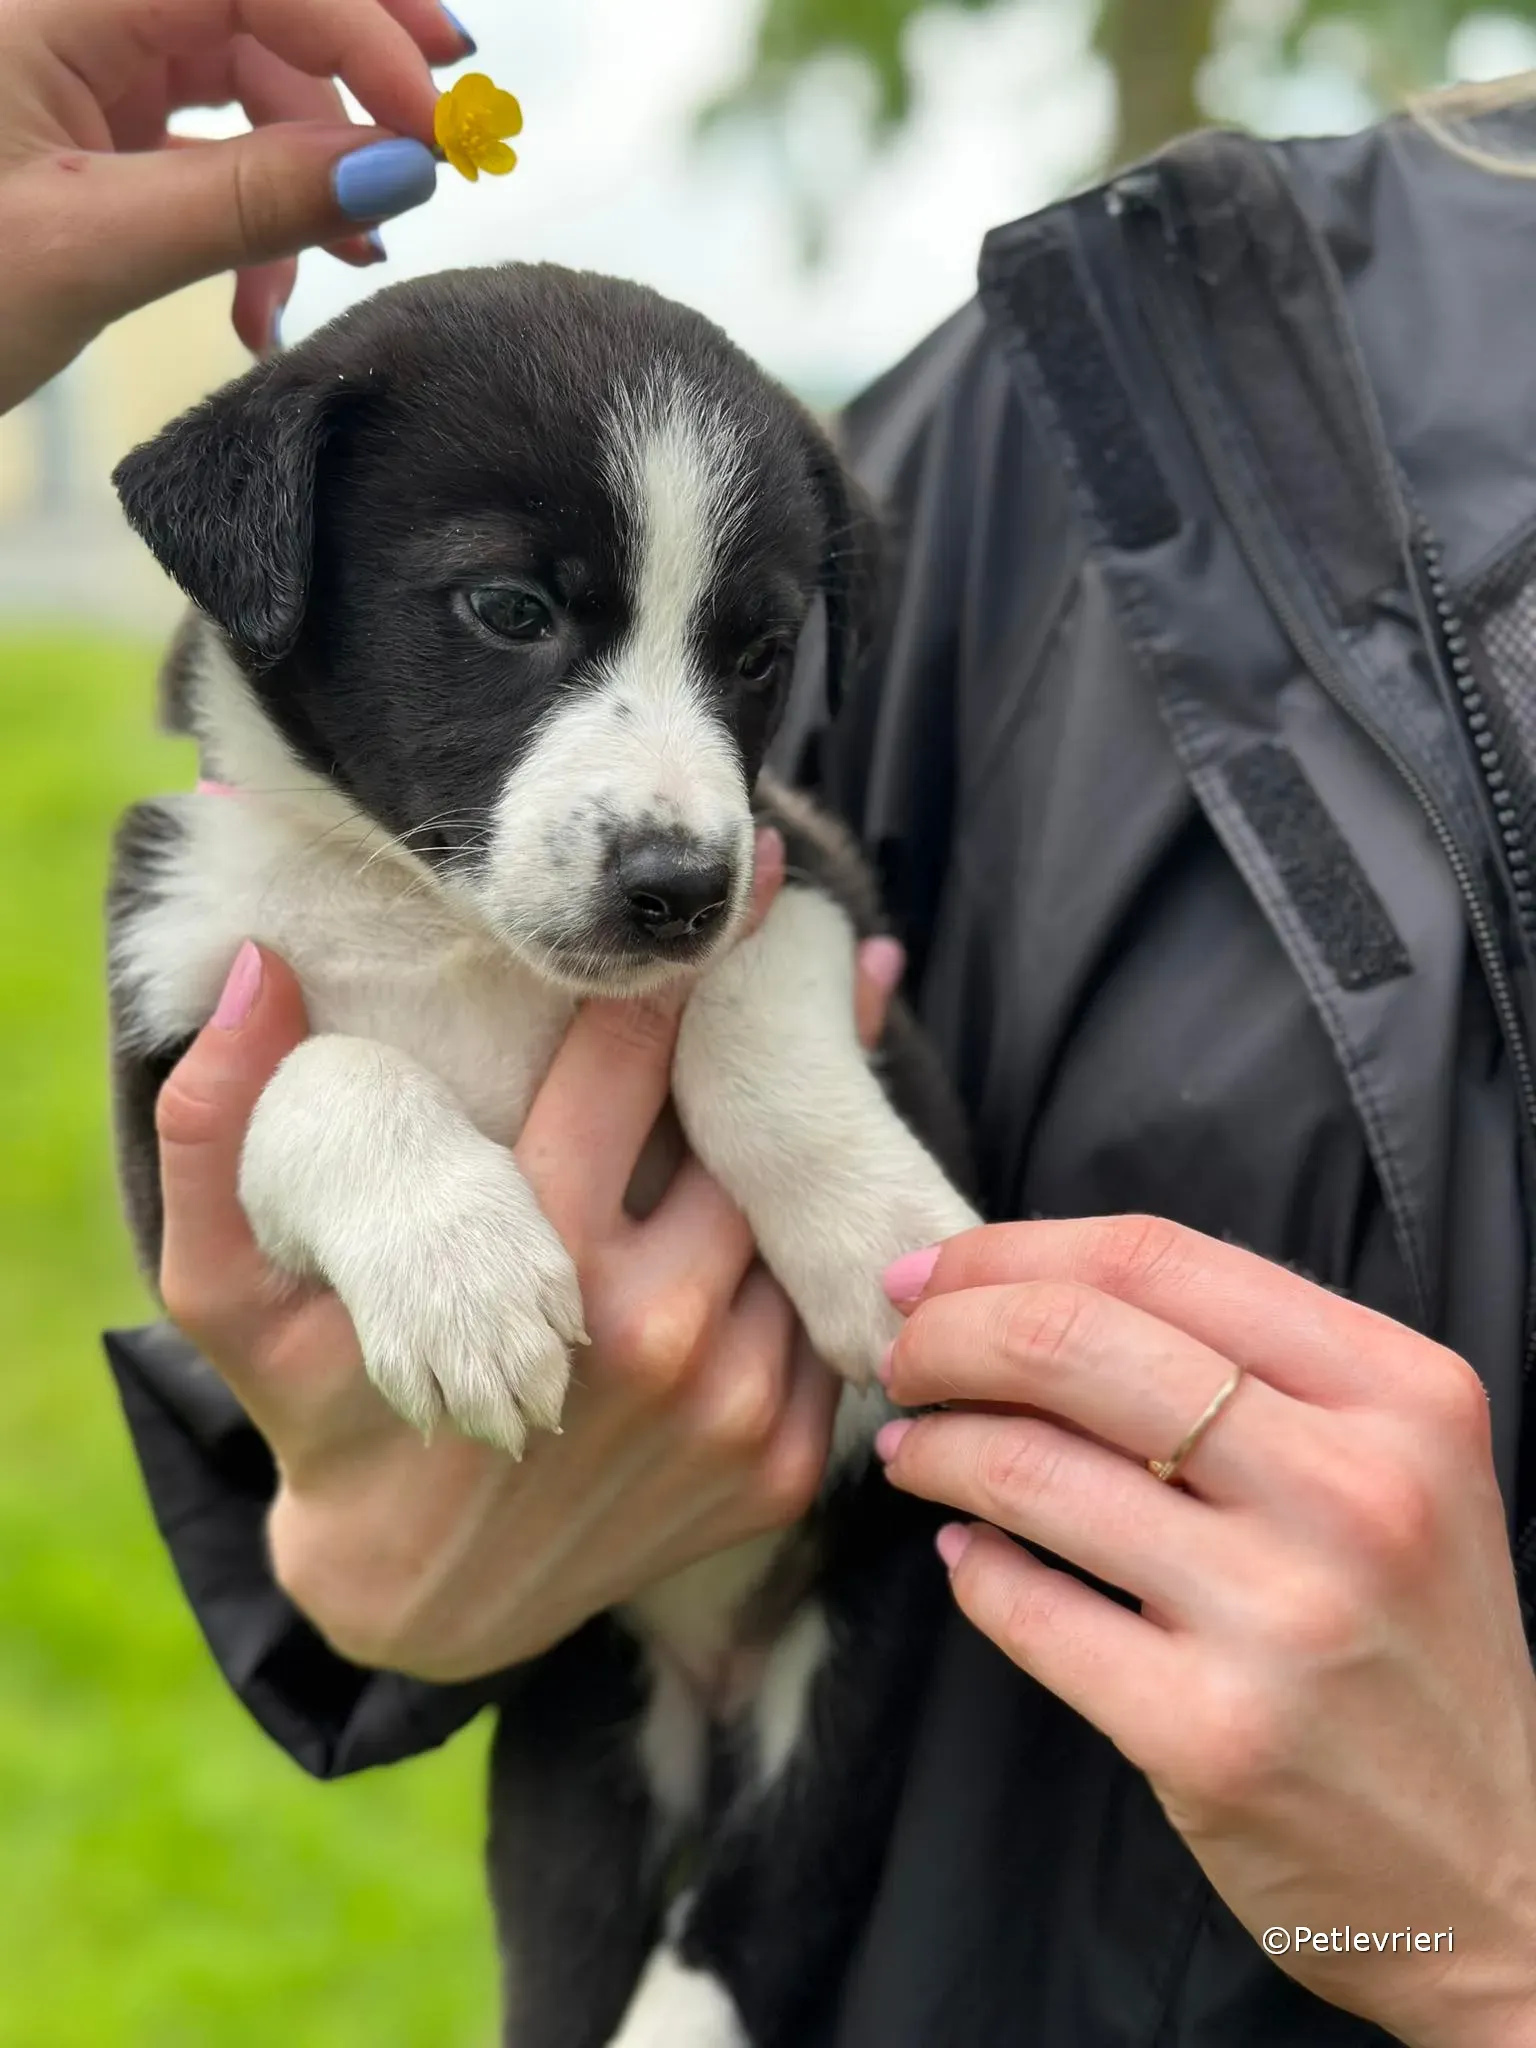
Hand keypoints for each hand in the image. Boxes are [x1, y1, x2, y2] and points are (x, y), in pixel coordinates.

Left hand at [0, 0, 468, 408]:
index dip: (361, 30)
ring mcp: (75, 65)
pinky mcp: (81, 126)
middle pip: (257, 3)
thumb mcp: (92, 252)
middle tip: (444, 144)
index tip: (436, 127)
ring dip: (306, 173)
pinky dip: (251, 213)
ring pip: (242, 78)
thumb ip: (250, 200)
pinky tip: (264, 298)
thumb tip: (399, 168)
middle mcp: (68, 13)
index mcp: (48, 1)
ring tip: (341, 271)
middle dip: (354, 79)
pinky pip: (203, 140)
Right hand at [152, 834, 907, 1681]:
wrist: (419, 1602)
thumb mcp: (223, 1289)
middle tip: (807, 951)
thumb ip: (213, 1126)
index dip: (682, 961)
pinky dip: (812, 1265)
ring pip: (793, 1225)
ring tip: (818, 1059)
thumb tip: (255, 968)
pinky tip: (804, 1209)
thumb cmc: (320, 1413)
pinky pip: (823, 1325)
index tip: (742, 873)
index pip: (635, 1058)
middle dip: (756, 1048)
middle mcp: (651, 1330)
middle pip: (742, 1134)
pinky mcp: (779, 1472)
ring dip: (792, 1156)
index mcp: (534, 1258)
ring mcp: (728, 1409)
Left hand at [876, 1218, 1535, 2047]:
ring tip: (913, 1449)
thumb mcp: (1398, 1469)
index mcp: (1403, 1393)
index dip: (1010, 1250)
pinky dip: (968, 1565)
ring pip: (1027, 1468)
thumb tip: (1034, 1296)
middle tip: (900, 1358)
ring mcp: (1283, 1617)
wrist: (1503, 1875)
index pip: (1155, 1259)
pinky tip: (964, 1552)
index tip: (931, 1273)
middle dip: (947, 1335)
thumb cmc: (1415, 1643)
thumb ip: (1254, 1369)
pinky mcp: (1209, 1735)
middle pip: (1071, 1342)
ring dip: (934, 1445)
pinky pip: (1026, 1607)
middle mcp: (1353, 1490)